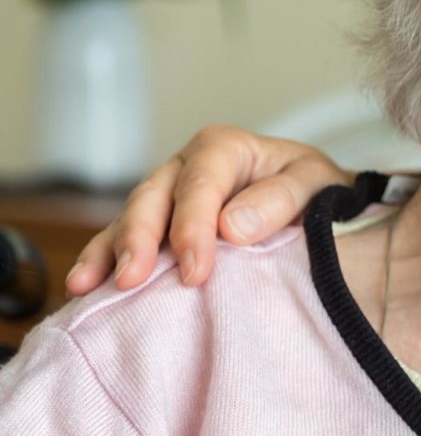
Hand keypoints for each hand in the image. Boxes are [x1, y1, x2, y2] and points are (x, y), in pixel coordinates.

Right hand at [66, 126, 353, 293]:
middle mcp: (187, 167)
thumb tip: (232, 227)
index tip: (196, 272)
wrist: (321, 205)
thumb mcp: (316, 184)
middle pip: (153, 197)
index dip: (193, 227)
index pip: (201, 184)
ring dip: (109, 252)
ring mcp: (167, 197)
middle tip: (131, 280)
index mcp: (225, 148)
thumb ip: (281, 199)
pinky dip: (103, 261)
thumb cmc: (319, 192)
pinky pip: (123, 240)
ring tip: (89, 285)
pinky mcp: (159, 226)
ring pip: (130, 219)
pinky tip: (84, 287)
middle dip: (140, 239)